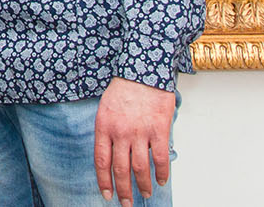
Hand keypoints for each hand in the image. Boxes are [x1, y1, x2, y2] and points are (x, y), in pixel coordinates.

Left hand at [93, 77, 174, 206]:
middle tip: (126, 203)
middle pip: (121, 170)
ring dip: (143, 186)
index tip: (107, 195)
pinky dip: (162, 173)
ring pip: (140, 168)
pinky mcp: (158, 130)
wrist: (143, 70)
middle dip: (123, 190)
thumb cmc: (124, 88)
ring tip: (145, 194)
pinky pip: (160, 158)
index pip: (101, 162)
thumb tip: (111, 154)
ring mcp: (140, 132)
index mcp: (104, 127)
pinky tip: (162, 180)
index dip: (104, 181)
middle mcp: (120, 132)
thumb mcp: (105, 108)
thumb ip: (107, 131)